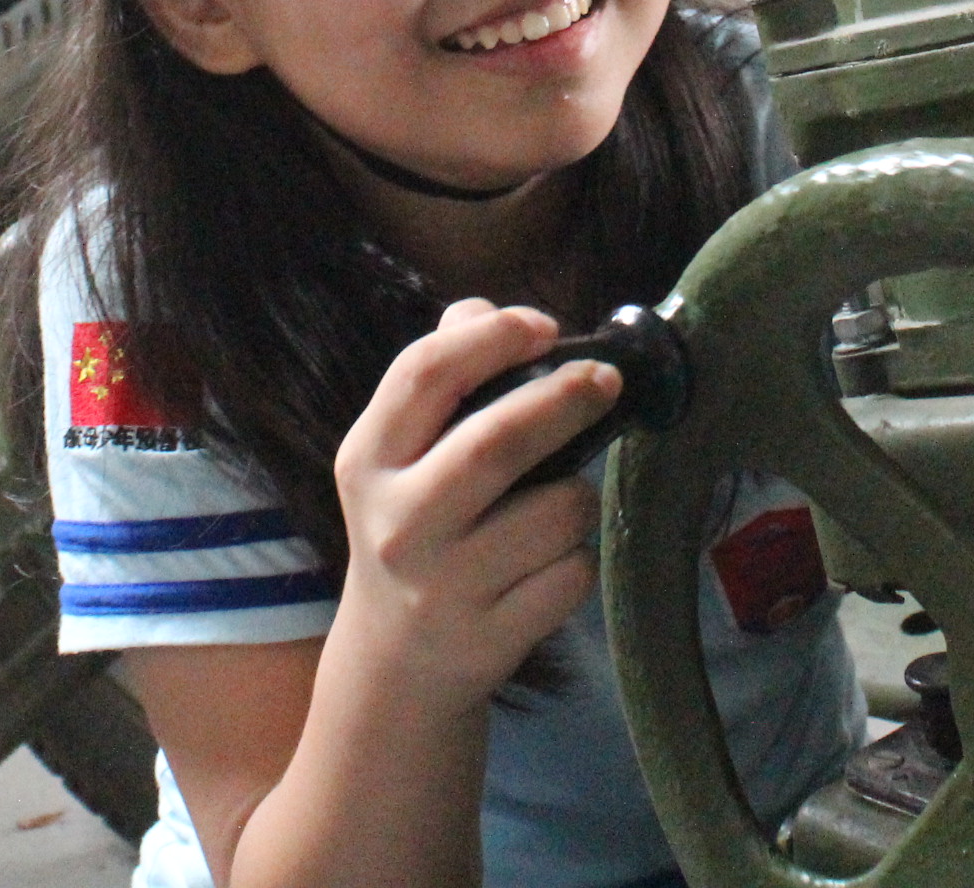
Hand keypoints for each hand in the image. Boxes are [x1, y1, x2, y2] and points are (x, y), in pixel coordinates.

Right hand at [326, 300, 620, 713]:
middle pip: (497, 441)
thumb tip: (485, 311)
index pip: (423, 374)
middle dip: (564, 400)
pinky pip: (572, 575)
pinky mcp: (493, 638)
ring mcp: (445, 587)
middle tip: (606, 381)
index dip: (491, 338)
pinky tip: (546, 566)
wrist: (395, 663)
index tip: (544, 325)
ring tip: (557, 503)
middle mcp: (399, 523)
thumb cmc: (413, 529)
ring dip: (578, 497)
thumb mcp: (398, 457)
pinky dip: (576, 561)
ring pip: (557, 511)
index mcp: (368, 460)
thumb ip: (437, 380)